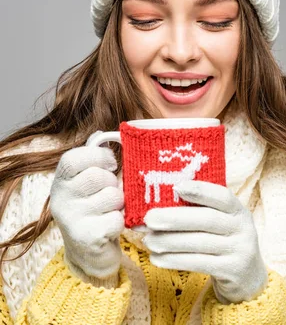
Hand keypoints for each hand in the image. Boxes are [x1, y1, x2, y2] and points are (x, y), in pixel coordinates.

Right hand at [49, 145, 124, 286]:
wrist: (90, 254)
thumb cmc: (96, 210)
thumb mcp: (91, 184)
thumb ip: (98, 161)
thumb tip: (111, 134)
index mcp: (61, 181)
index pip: (74, 158)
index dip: (98, 156)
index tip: (111, 163)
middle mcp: (60, 199)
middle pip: (99, 176)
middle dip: (113, 184)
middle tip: (109, 195)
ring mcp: (71, 219)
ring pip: (112, 196)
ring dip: (119, 204)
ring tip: (110, 211)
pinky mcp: (86, 237)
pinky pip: (117, 218)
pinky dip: (121, 222)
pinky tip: (111, 227)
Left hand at [143, 180, 267, 303]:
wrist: (248, 278)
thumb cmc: (223, 243)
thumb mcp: (221, 224)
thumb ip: (199, 212)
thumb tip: (154, 206)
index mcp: (238, 210)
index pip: (222, 196)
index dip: (200, 190)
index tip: (176, 186)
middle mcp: (243, 228)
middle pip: (207, 219)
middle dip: (175, 218)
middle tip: (149, 219)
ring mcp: (239, 250)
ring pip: (200, 243)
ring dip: (169, 241)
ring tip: (148, 241)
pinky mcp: (231, 270)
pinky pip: (199, 263)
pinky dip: (174, 260)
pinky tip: (156, 258)